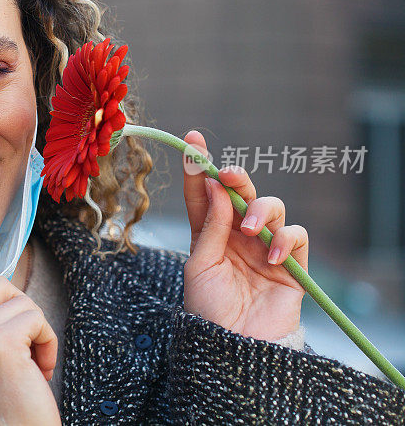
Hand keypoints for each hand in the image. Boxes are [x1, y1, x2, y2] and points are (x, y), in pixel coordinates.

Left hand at [181, 130, 307, 341]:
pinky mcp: (291, 264)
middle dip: (236, 177)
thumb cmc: (209, 310)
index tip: (193, 141)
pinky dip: (285, 239)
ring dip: (260, 211)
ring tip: (249, 232)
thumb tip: (214, 184)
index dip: (200, 168)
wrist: (233, 348)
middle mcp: (237, 236)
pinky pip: (296, 235)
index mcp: (209, 234)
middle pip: (241, 193)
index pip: (205, 194)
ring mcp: (265, 247)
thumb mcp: (200, 264)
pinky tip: (270, 256)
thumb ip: (211, 226)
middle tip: (228, 174)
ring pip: (271, 207)